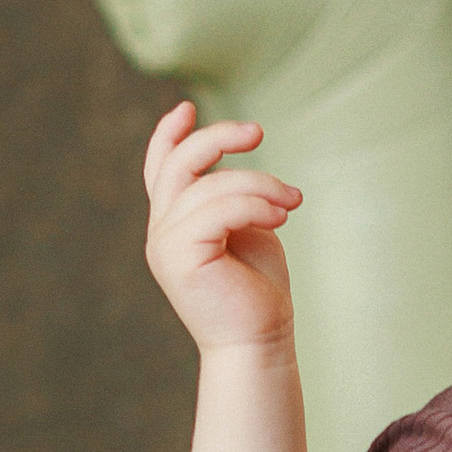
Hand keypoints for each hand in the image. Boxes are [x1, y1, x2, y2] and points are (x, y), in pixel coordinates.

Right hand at [143, 97, 301, 356]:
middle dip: (218, 138)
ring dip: (259, 184)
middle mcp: (161, 232)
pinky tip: (281, 218)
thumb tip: (239, 164)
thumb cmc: (257, 291)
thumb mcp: (244, 230)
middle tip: (258, 132)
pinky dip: (255, 206)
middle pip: (178, 164)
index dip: (168, 135)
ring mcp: (165, 245)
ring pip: (208, 186)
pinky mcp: (181, 257)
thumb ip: (231, 198)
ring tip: (292, 202)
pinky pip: (219, 210)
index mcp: (174, 224)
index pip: (159, 169)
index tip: (186, 108)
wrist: (258, 343)